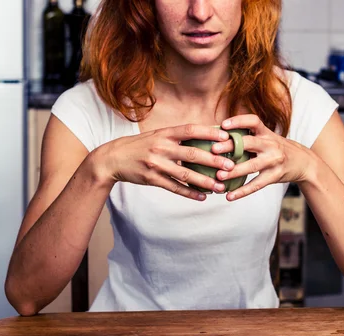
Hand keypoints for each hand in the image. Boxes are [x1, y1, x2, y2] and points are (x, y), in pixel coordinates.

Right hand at [94, 124, 235, 200]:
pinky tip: (203, 197)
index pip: (190, 130)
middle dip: (213, 161)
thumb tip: (204, 135)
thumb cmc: (140, 145)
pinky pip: (174, 188)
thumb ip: (177, 136)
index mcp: (164, 133)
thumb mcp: (156, 135)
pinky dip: (190, 193)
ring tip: (221, 187)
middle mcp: (161, 147)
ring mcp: (156, 164)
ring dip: (205, 182)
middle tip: (230, 166)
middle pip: (192, 154)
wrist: (113, 159)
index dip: (209, 133)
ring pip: (185, 174)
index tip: (226, 137)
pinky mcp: (152, 179)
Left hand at [212, 115, 315, 200]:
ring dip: (234, 171)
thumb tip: (219, 137)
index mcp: (266, 133)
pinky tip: (229, 196)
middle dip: (230, 146)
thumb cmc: (277, 149)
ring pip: (251, 166)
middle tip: (213, 150)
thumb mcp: (268, 138)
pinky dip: (242, 191)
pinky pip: (256, 185)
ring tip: (218, 176)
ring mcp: (273, 161)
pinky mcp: (275, 176)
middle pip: (248, 143)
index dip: (238, 121)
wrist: (303, 162)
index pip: (253, 121)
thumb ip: (249, 137)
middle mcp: (270, 145)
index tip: (223, 125)